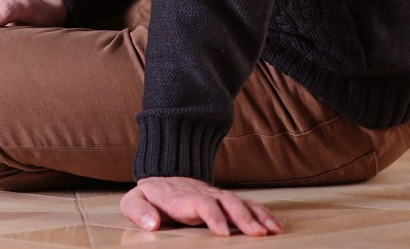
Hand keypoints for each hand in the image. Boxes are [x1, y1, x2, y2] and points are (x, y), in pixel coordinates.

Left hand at [122, 176, 280, 236]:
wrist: (161, 176)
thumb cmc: (149, 196)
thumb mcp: (133, 201)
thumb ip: (138, 211)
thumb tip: (152, 224)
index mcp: (182, 197)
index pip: (200, 203)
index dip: (212, 216)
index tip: (222, 232)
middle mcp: (203, 193)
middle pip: (226, 201)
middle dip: (242, 217)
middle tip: (257, 234)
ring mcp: (216, 195)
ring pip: (240, 202)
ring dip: (257, 216)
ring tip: (273, 231)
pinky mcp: (224, 199)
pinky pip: (247, 204)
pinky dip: (262, 213)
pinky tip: (275, 225)